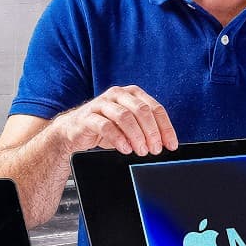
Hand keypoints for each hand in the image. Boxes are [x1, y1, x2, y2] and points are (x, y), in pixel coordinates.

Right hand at [53, 85, 178, 155]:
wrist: (74, 131)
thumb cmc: (106, 128)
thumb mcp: (129, 128)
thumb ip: (145, 131)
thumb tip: (165, 144)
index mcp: (132, 94)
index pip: (155, 108)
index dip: (165, 128)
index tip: (171, 145)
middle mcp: (118, 94)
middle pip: (142, 110)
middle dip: (152, 132)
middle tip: (155, 150)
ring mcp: (102, 103)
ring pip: (125, 116)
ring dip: (136, 136)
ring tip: (141, 151)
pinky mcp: (88, 116)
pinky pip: (106, 126)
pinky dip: (119, 139)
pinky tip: (125, 149)